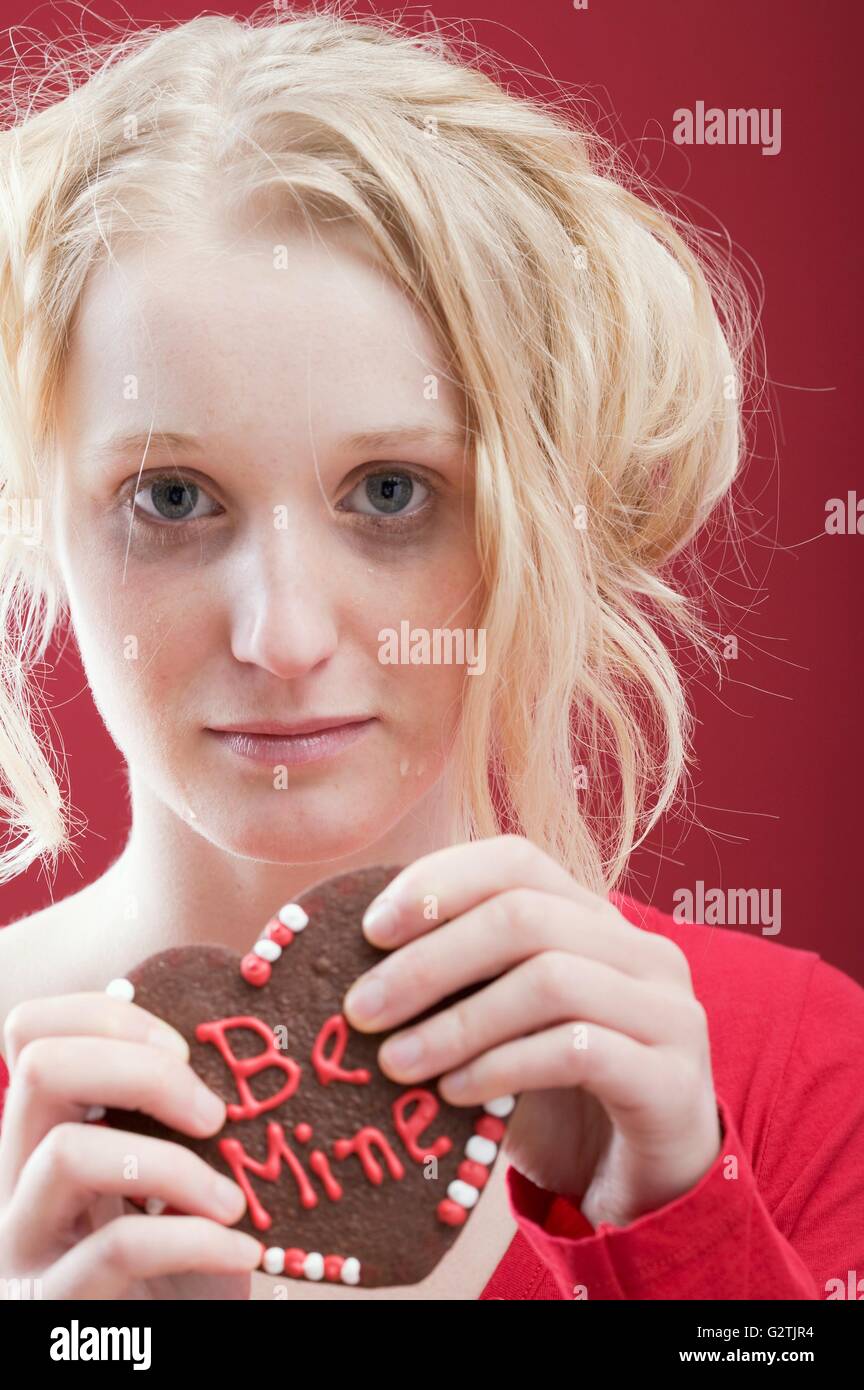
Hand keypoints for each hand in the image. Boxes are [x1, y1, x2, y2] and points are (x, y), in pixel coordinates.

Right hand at [0, 994, 261, 1298]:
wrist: (166, 1354)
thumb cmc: (182, 1275)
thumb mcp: (176, 1184)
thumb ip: (175, 1121)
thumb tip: (228, 1043)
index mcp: (46, 1137)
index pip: (31, 1029)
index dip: (108, 1015)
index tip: (184, 1050)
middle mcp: (15, 1185)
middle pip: (42, 1067)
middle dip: (143, 1068)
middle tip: (213, 1111)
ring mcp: (22, 1250)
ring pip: (67, 1154)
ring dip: (173, 1166)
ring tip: (232, 1200)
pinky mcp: (49, 1311)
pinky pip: (117, 1248)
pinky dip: (196, 1240)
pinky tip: (242, 1252)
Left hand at [343, 835, 722, 1228]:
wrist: (646, 1182)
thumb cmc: (560, 1095)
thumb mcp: (503, 1025)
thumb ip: (459, 982)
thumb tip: (358, 961)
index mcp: (596, 918)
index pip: (516, 860)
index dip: (440, 883)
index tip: (370, 930)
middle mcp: (641, 950)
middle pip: (524, 917)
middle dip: (430, 961)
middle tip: (361, 1009)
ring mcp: (667, 1012)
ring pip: (550, 980)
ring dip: (457, 1022)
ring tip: (395, 1063)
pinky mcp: (671, 1080)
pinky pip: (579, 1052)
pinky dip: (503, 1067)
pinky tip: (455, 1094)